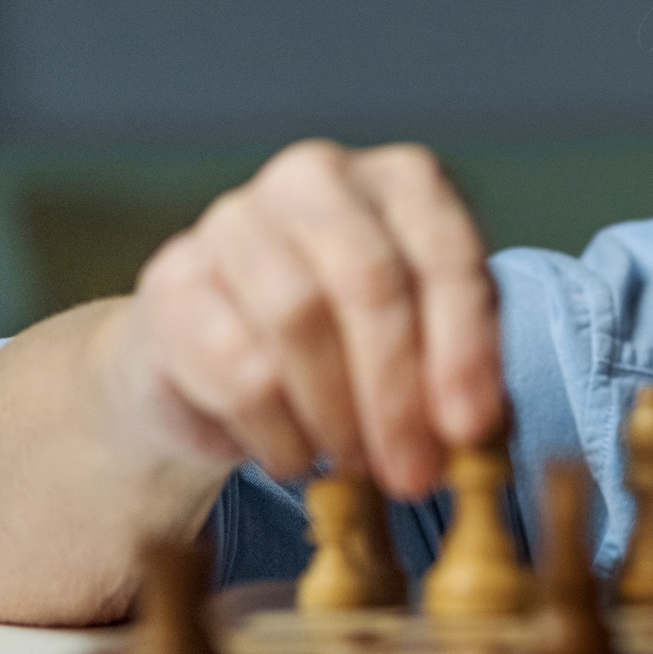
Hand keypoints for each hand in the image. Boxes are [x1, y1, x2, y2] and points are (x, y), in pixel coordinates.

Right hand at [116, 140, 501, 498]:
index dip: (465, 351)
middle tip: (413, 474)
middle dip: (398, 392)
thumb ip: (464, 383)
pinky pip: (233, 363)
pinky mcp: (173, 279)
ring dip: (337, 414)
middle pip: (368, 281)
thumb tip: (479, 435)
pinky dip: (277, 429)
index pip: (447, 256)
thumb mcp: (430, 353)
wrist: (224, 360)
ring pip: (297, 317)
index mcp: (404, 182)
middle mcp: (318, 179)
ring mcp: (236, 219)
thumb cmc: (358, 347)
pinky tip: (295, 459)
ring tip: (357, 466)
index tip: (470, 432)